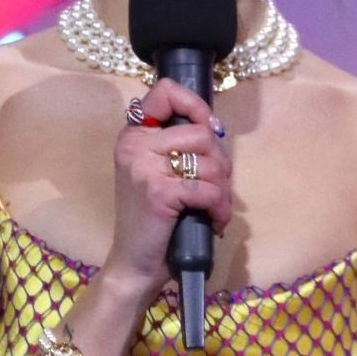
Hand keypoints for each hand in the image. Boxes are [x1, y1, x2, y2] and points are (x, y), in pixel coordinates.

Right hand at [103, 78, 231, 300]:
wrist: (133, 264)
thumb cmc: (152, 221)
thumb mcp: (156, 173)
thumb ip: (177, 146)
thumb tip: (216, 128)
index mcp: (132, 135)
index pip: (166, 91)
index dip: (197, 106)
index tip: (209, 131)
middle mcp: (134, 145)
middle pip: (202, 132)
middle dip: (220, 163)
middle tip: (215, 189)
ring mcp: (144, 167)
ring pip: (211, 161)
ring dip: (224, 190)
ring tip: (215, 208)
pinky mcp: (159, 192)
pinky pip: (209, 189)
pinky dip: (220, 208)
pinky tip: (214, 221)